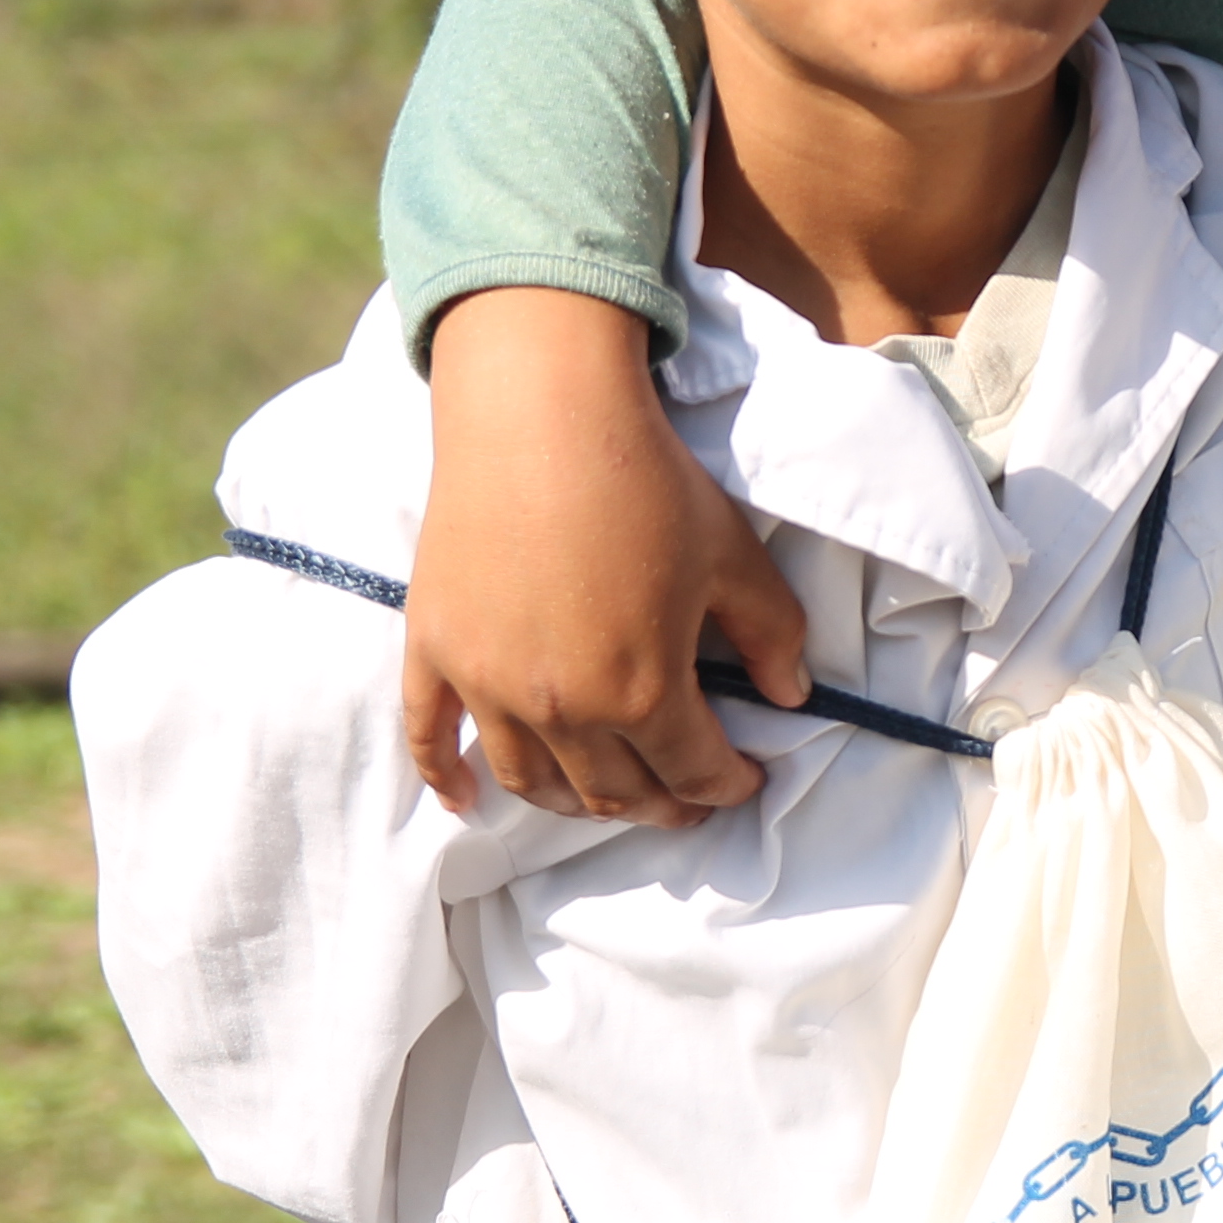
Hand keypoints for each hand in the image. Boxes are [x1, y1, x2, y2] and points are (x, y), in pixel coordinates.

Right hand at [404, 287, 811, 826]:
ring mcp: (486, 685)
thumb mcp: (735, 557)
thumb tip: (793, 693)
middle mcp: (560, 707)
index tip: (745, 780)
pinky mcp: (433, 652)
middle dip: (661, 805)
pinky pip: (429, 738)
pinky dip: (447, 778)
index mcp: (642, 691)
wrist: (542, 417)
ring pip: (532, 782)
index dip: (727, 786)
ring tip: (608, 797)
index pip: (693, 772)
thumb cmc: (648, 484)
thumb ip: (773, 634)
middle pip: (613, 792)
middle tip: (686, 798)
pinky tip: (466, 801)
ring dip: (575, 804)